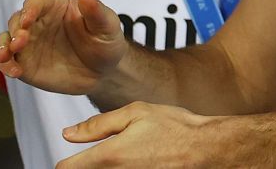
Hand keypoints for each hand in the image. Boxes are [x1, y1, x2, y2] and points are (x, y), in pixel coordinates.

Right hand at [0, 0, 126, 95]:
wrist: (103, 71)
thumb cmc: (105, 42)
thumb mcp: (107, 26)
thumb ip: (96, 11)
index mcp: (57, 5)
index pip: (38, 0)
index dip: (31, 7)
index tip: (29, 18)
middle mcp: (38, 21)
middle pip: (17, 19)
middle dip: (15, 29)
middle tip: (20, 41)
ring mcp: (28, 42)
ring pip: (4, 38)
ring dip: (2, 46)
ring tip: (8, 56)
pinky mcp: (23, 62)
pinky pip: (4, 61)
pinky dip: (3, 65)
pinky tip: (15, 72)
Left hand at [59, 103, 232, 166]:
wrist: (207, 149)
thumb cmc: (177, 130)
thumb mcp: (137, 112)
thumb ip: (98, 124)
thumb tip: (69, 134)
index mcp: (108, 156)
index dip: (67, 161)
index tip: (75, 157)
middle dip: (87, 167)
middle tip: (105, 157)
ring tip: (125, 159)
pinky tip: (137, 164)